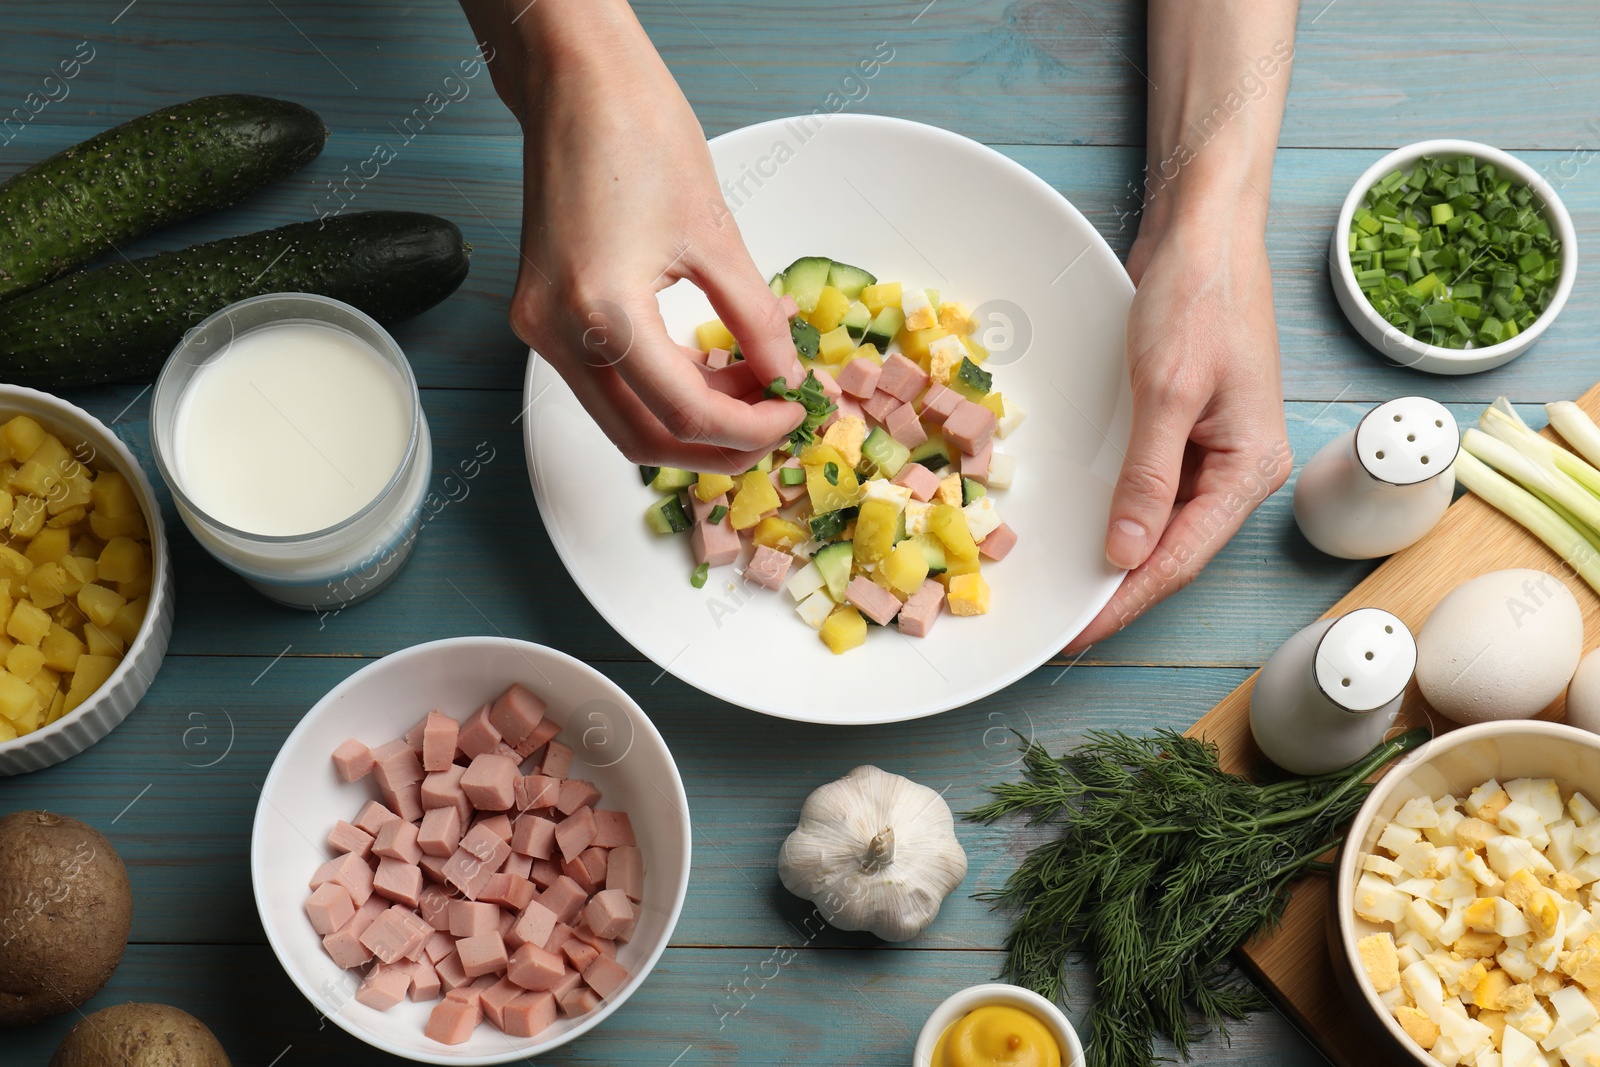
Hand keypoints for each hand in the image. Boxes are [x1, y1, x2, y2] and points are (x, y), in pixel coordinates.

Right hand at [492, 5, 801, 472]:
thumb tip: (786, 375)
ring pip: (623, 420)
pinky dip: (661, 388)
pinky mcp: (542, 315)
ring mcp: (541, 328)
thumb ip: (756, 320)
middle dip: (719, 444)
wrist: (574, 81)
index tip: (795, 409)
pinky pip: (607, 381)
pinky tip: (710, 367)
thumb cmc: (639, 132)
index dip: (752, 427)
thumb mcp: (717, 235)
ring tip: (751, 387)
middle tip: (777, 421)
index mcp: (601, 312)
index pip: (686, 415)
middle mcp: (557, 332)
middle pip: (644, 440)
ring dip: (691, 419)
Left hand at [1066, 221, 1291, 651]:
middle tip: (1063, 624)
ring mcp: (1212, 450)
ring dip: (1117, 555)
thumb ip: (1149, 476)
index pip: (1181, 557)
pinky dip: (1118, 512)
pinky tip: (1086, 531)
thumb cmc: (1197, 298)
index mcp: (1250, 467)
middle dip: (1120, 588)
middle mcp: (1238, 468)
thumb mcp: (1167, 390)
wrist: (1203, 230)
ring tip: (1067, 590)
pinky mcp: (1184, 428)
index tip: (1079, 632)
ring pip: (1160, 523)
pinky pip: (1150, 488)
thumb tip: (1129, 555)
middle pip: (1173, 549)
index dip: (1127, 600)